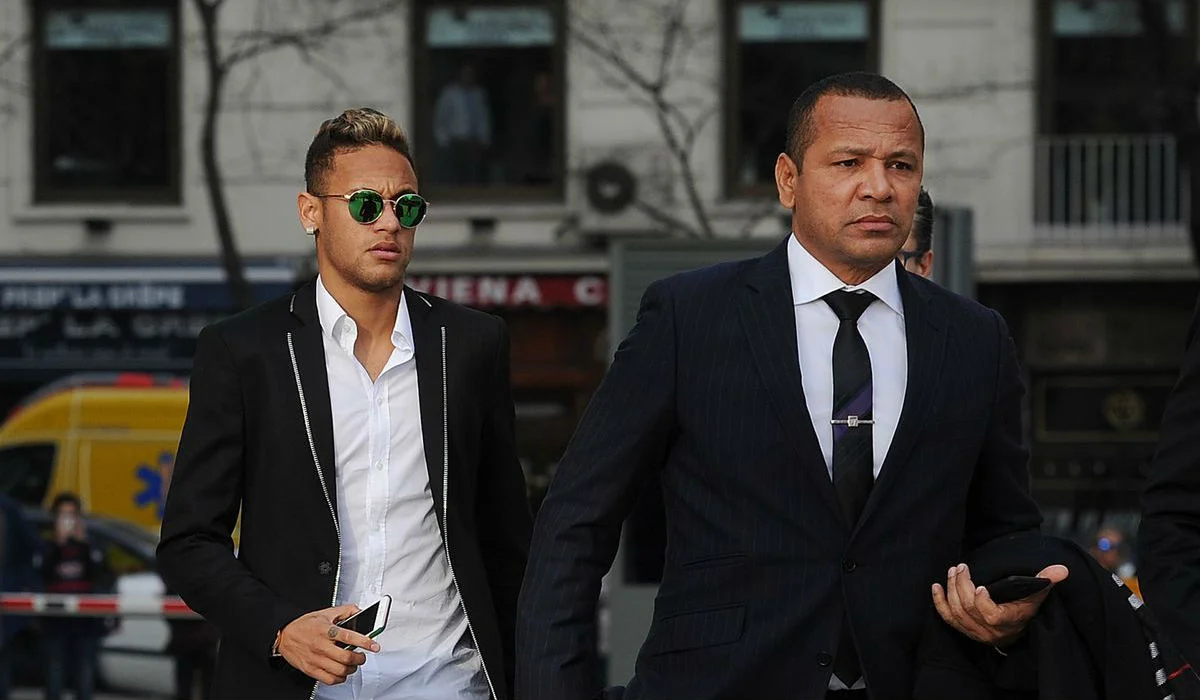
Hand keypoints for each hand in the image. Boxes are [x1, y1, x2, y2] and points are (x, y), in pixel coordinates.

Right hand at [277, 604, 378, 684]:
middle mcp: (321, 645)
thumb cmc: (304, 624)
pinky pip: (330, 679)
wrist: (284, 635)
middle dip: (360, 659)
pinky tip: (342, 672)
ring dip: (352, 669)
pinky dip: (340, 678)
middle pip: (346, 657)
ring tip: (353, 664)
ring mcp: (315, 659)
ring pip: (340, 670)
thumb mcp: (325, 613)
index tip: (374, 645)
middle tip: (362, 656)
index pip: (348, 636)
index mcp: (326, 630)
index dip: (364, 641)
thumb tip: (360, 611)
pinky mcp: (311, 669)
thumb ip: (345, 611)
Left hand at [931, 563, 1068, 645]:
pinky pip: (947, 618)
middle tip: (961, 567)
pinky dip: (938, 603)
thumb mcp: (1037, 595)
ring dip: (951, 590)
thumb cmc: (1025, 609)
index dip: (982, 602)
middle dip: (961, 586)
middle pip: (968, 609)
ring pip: (956, 612)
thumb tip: (1062, 569)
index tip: (979, 586)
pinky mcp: (963, 629)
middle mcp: (988, 631)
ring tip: (953, 571)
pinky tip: (936, 586)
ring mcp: (974, 631)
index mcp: (1007, 622)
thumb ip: (1046, 581)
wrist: (1014, 630)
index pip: (991, 616)